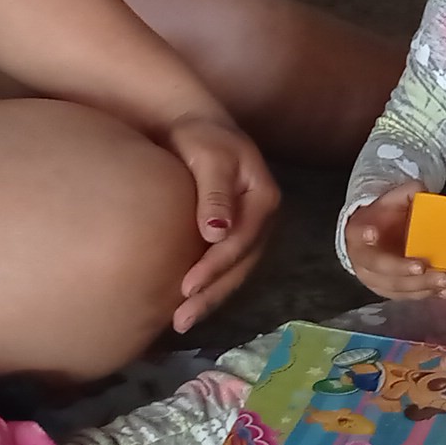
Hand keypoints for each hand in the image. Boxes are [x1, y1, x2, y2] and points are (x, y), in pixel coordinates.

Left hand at [159, 111, 277, 333]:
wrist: (192, 123)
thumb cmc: (200, 135)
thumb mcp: (210, 156)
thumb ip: (214, 193)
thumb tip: (217, 232)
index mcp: (264, 198)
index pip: (241, 242)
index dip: (215, 267)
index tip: (185, 287)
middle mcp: (263, 218)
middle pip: (241, 264)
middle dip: (213, 293)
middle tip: (182, 318)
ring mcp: (251, 228)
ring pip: (235, 271)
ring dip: (211, 297)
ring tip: (181, 321)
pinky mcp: (235, 233)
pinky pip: (226, 265)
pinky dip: (209, 285)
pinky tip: (188, 302)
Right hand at [342, 182, 445, 302]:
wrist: (378, 236)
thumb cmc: (386, 216)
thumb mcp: (393, 199)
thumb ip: (406, 193)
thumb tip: (422, 190)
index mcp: (357, 234)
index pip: (357, 235)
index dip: (364, 236)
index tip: (372, 233)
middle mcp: (361, 261)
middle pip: (379, 268)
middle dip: (402, 269)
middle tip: (424, 266)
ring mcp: (374, 279)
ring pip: (395, 287)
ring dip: (419, 285)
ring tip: (443, 281)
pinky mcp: (389, 291)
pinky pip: (406, 296)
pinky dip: (424, 293)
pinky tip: (442, 290)